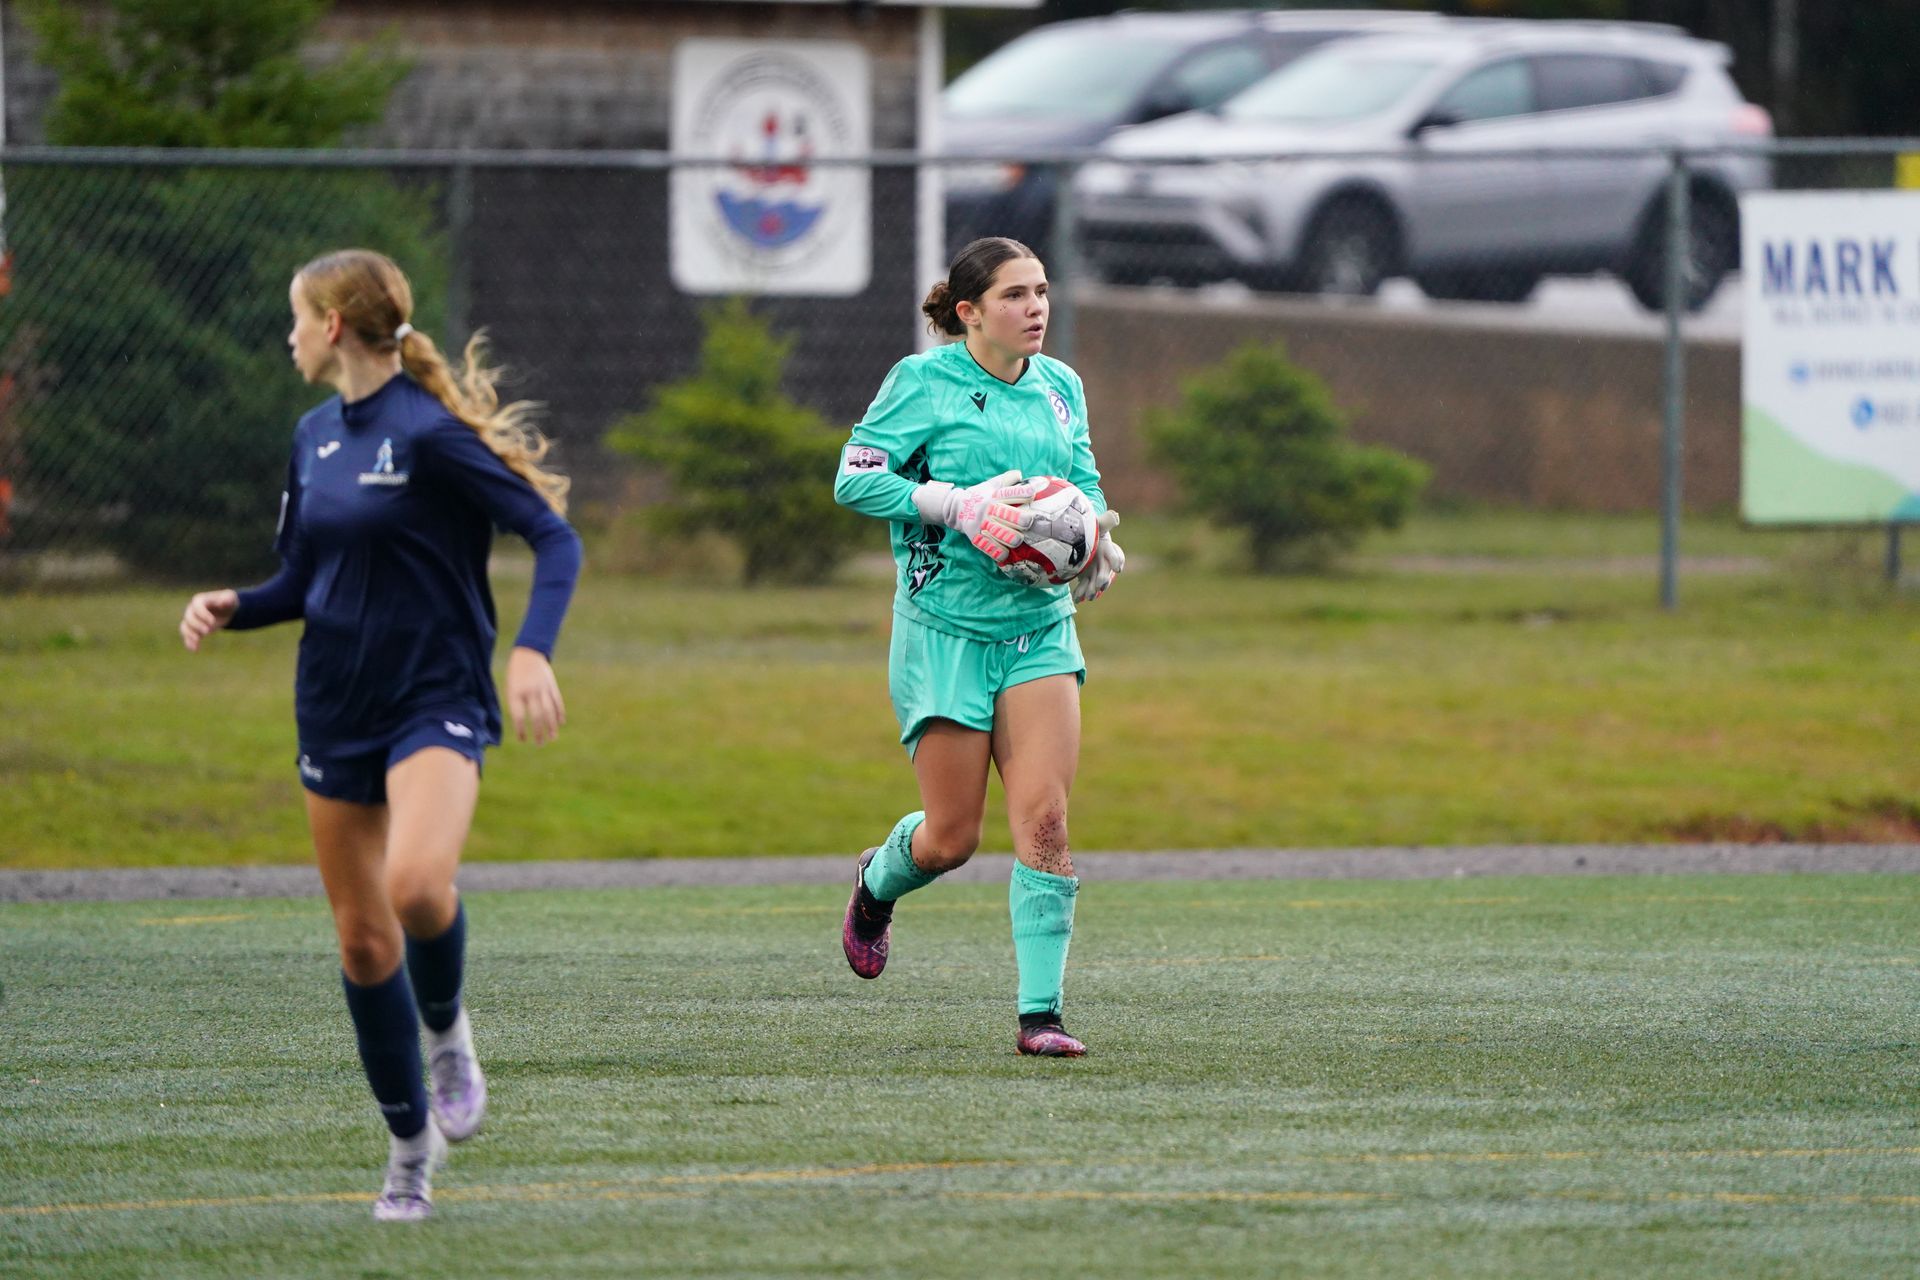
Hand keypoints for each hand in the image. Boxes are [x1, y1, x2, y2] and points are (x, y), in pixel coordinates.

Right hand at [180, 589, 237, 650]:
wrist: (226, 610)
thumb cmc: (228, 602)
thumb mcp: (230, 598)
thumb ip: (228, 599)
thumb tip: (223, 601)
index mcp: (200, 600)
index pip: (197, 607)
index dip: (203, 614)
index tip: (212, 622)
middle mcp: (192, 609)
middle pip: (189, 617)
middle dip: (197, 625)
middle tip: (208, 631)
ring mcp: (191, 619)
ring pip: (185, 627)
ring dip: (190, 635)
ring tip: (197, 642)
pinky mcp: (193, 629)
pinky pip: (187, 636)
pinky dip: (189, 642)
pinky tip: (194, 649)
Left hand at [506, 646, 566, 744]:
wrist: (528, 652)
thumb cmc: (515, 673)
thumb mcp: (510, 687)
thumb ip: (516, 703)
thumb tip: (523, 724)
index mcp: (516, 692)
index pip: (518, 716)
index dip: (521, 729)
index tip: (523, 740)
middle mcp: (530, 691)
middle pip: (536, 716)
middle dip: (539, 732)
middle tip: (540, 744)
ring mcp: (543, 688)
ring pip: (549, 711)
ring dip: (551, 726)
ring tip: (552, 738)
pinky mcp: (552, 686)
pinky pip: (557, 702)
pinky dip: (559, 713)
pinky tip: (560, 723)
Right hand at [913, 470, 1035, 564]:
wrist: (955, 507)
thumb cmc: (981, 495)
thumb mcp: (992, 485)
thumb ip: (1008, 479)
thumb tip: (1022, 474)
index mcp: (994, 495)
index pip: (1011, 493)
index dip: (1025, 492)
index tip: (1035, 493)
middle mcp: (988, 509)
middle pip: (1005, 514)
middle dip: (1020, 518)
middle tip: (1029, 521)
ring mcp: (981, 524)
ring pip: (998, 532)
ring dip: (1010, 537)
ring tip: (1018, 540)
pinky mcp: (975, 536)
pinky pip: (986, 546)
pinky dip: (996, 552)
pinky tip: (1004, 554)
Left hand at [1071, 509, 1124, 602]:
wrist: (1084, 538)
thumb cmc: (1093, 529)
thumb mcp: (1097, 524)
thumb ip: (1105, 521)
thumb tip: (1115, 515)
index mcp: (1106, 548)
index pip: (1115, 555)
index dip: (1117, 561)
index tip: (1118, 569)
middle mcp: (1102, 562)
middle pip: (1105, 572)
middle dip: (1103, 579)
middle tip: (1101, 585)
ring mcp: (1094, 570)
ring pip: (1094, 582)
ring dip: (1091, 590)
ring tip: (1088, 596)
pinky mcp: (1086, 576)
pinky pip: (1084, 585)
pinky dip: (1080, 592)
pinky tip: (1077, 599)